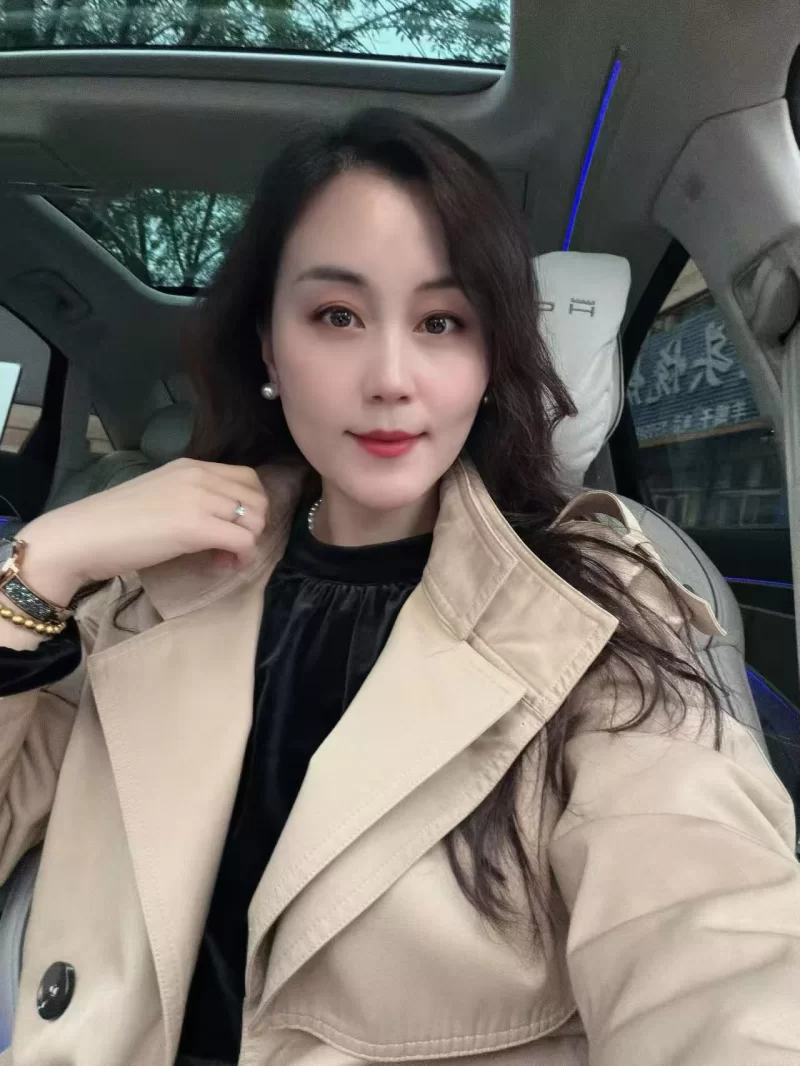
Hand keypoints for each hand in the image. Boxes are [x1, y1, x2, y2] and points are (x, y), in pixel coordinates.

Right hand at [14, 459, 268, 607]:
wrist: (82, 536)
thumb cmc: (113, 523)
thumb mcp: (160, 496)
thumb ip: (191, 499)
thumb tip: (218, 521)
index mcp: (190, 466)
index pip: (246, 478)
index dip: (247, 506)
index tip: (228, 529)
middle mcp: (199, 476)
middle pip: (258, 497)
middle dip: (253, 526)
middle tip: (228, 547)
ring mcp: (198, 499)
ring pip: (256, 518)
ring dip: (248, 542)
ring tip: (222, 557)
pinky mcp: (196, 527)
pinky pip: (244, 540)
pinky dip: (241, 557)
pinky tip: (222, 564)